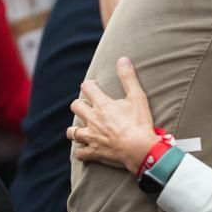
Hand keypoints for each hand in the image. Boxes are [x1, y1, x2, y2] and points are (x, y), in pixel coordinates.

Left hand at [70, 57, 158, 173]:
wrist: (140, 149)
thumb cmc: (139, 123)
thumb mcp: (137, 97)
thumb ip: (128, 77)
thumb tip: (123, 59)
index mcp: (102, 105)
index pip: (87, 88)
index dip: (90, 85)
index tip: (94, 86)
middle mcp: (92, 119)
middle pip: (75, 107)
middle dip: (80, 105)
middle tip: (88, 106)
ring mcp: (91, 137)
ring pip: (72, 132)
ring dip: (75, 129)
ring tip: (82, 128)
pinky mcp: (93, 152)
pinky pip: (79, 153)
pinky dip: (81, 151)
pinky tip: (84, 149)